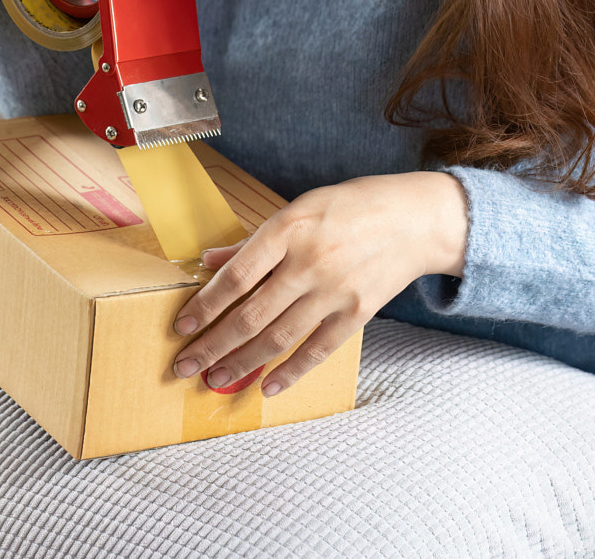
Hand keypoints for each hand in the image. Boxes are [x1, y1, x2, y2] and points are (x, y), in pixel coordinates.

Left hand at [170, 170, 468, 396]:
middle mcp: (309, 262)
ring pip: (278, 337)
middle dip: (212, 345)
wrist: (414, 219)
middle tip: (183, 366)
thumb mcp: (299, 209)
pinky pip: (317, 350)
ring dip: (241, 362)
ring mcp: (335, 290)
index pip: (236, 276)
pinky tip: (267, 387)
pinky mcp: (358, 313)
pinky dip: (290, 372)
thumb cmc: (350, 208)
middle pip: (250, 314)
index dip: (204, 306)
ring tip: (213, 379)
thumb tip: (208, 262)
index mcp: (288, 228)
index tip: (180, 328)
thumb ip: (253, 242)